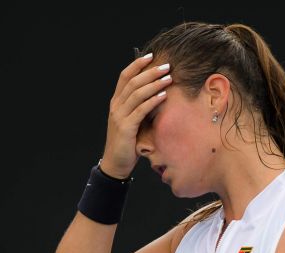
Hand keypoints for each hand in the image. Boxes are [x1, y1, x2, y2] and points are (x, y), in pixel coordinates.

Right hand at [101, 53, 172, 178]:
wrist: (116, 163)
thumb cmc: (127, 143)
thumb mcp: (132, 122)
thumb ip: (139, 108)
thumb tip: (157, 94)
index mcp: (116, 102)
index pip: (125, 76)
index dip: (137, 64)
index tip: (151, 56)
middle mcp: (116, 106)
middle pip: (133, 82)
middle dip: (150, 72)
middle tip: (167, 66)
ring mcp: (119, 116)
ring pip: (137, 93)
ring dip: (154, 84)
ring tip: (168, 78)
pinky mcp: (126, 128)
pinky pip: (140, 110)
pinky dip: (152, 101)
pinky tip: (163, 96)